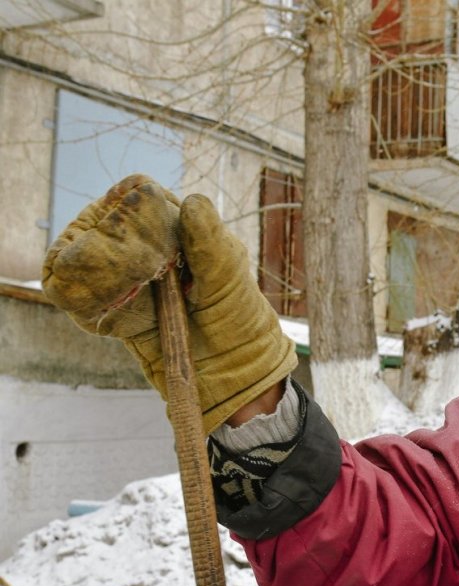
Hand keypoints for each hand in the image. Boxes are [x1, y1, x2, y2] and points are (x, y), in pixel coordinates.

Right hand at [43, 175, 297, 432]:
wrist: (234, 375)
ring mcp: (130, 284)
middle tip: (130, 263)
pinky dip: (79, 296)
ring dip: (89, 267)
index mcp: (180, 232)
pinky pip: (82, 299)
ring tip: (117, 285)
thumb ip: (209, 242)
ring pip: (86, 260)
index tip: (129, 219)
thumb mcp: (228, 278)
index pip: (138, 198)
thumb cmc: (239, 319)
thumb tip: (192, 201)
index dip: (127, 204)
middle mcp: (150, 252)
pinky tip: (95, 304)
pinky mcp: (116, 316)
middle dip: (105, 238)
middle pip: (103, 226)